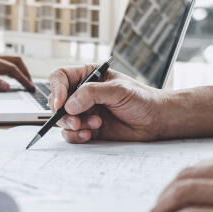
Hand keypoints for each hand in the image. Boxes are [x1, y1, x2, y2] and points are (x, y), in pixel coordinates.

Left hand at [0, 54, 34, 91]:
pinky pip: (3, 67)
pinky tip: (13, 81)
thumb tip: (6, 86)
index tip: (29, 86)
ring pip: (10, 63)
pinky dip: (12, 73)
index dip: (22, 77)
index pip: (11, 67)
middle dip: (25, 72)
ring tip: (25, 83)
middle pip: (14, 61)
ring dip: (19, 72)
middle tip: (30, 84)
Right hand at [48, 65, 167, 142]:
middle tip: (76, 120)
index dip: (56, 89)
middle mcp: (82, 94)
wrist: (156, 121)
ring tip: (94, 125)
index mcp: (88, 76)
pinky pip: (70, 134)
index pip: (60, 77)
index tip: (61, 102)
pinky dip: (76, 136)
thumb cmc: (142, 99)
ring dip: (73, 125)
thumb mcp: (118, 90)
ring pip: (62, 119)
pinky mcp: (87, 129)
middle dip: (63, 113)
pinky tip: (91, 134)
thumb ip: (92, 93)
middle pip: (56, 101)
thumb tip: (69, 104)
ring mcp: (83, 112)